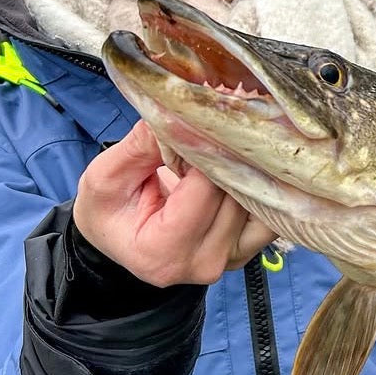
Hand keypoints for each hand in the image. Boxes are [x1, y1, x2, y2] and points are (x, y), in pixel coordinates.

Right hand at [73, 121, 277, 286]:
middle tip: (226, 111)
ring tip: (232, 134)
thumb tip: (180, 114)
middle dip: (230, 151)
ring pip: (259, 200)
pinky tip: (246, 158)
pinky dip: (264, 184)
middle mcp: (202, 263)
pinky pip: (270, 212)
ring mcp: (230, 259)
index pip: (205, 188)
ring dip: (248, 164)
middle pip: (236, 194)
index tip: (202, 117)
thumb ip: (140, 147)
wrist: (122, 238)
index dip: (207, 148)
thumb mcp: (105, 176)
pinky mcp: (247, 249)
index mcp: (161, 253)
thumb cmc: (110, 209)